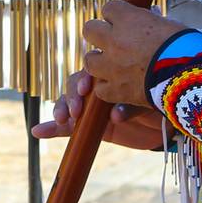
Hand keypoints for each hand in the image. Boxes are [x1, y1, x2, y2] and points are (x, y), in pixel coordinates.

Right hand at [29, 70, 164, 151]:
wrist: (163, 126)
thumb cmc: (156, 105)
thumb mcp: (147, 102)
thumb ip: (130, 106)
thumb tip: (115, 116)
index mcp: (110, 74)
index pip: (91, 71)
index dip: (85, 79)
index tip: (86, 89)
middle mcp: (97, 87)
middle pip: (75, 84)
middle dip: (72, 95)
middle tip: (76, 109)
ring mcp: (90, 107)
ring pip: (68, 102)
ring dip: (62, 108)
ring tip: (62, 119)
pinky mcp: (87, 126)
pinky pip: (66, 126)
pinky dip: (51, 128)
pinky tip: (38, 131)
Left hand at [76, 0, 184, 107]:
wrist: (189, 77)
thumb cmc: (186, 47)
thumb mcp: (170, 25)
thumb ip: (153, 20)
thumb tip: (151, 13)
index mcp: (128, 19)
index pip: (108, 8)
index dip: (116, 15)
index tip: (123, 19)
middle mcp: (114, 41)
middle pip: (89, 30)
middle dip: (99, 34)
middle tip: (110, 40)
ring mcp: (112, 66)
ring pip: (89, 60)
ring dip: (99, 61)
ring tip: (111, 64)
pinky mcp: (116, 90)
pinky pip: (100, 89)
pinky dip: (108, 88)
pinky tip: (118, 85)